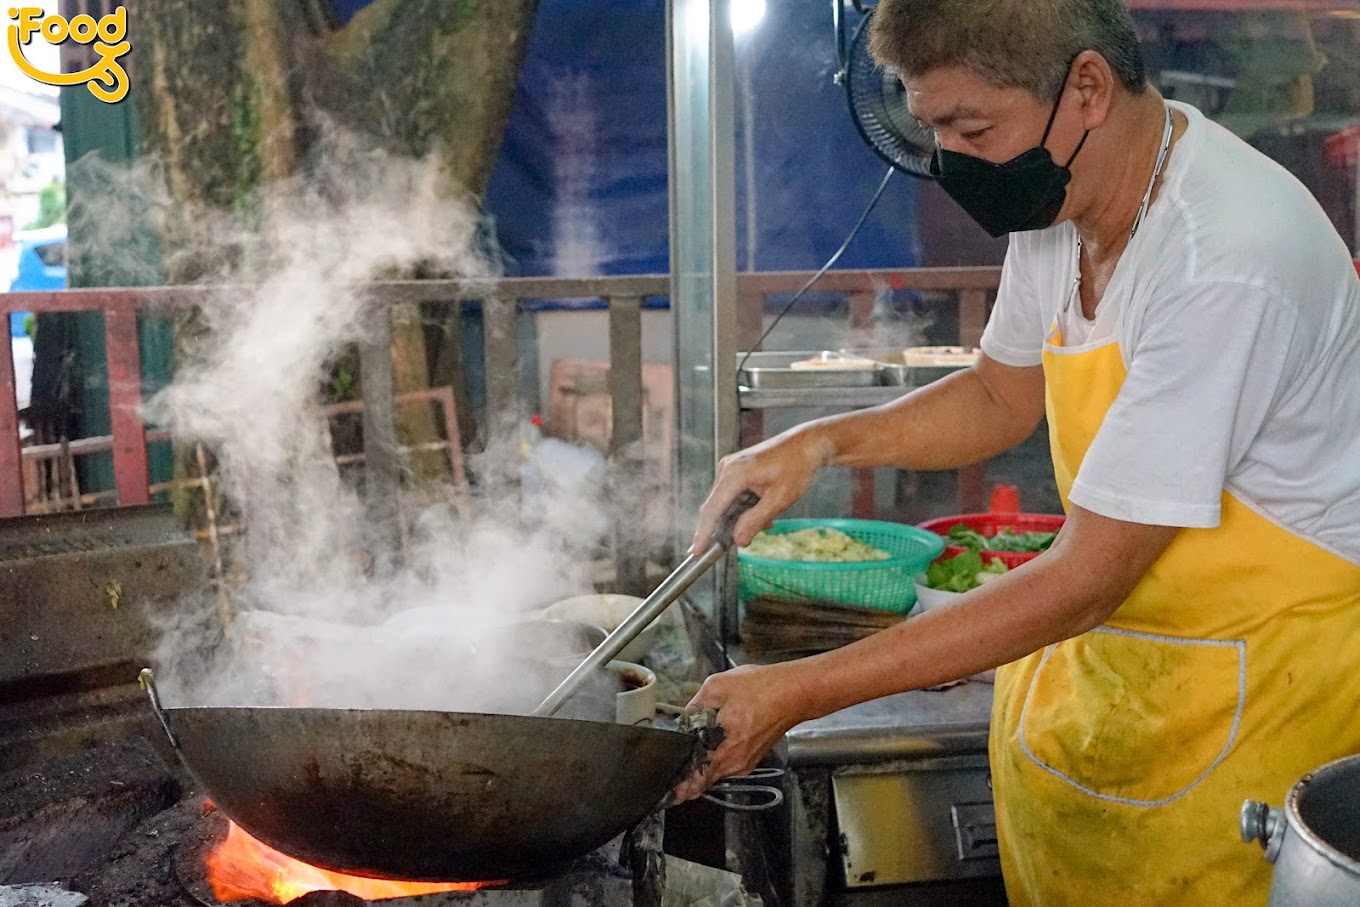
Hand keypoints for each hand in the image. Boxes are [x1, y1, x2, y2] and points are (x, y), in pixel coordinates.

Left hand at [670, 662, 811, 802]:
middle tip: (674, 774)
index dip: (680, 788)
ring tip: (694, 751)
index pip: (695, 781)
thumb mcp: (717, 687)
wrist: (794, 693)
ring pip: (716, 770)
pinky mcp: (753, 756)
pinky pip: (729, 762)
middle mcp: (734, 762)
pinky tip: (716, 741)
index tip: (668, 793)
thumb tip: (685, 719)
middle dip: (689, 775)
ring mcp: (745, 762)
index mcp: (722, 748)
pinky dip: (719, 756)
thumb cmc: (762, 689)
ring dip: (705, 762)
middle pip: (704, 778)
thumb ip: (695, 705)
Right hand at [689, 429, 831, 553]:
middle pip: (716, 507)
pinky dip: (743, 507)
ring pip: (725, 503)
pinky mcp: (735, 469)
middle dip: (728, 527)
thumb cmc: (796, 468)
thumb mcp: (779, 500)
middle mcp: (726, 469)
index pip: (712, 509)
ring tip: (767, 520)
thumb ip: (755, 521)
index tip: (696, 552)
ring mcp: (729, 467)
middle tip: (746, 540)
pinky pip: (731, 494)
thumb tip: (738, 540)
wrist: (806, 445)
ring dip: (740, 517)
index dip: (703, 533)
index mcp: (734, 474)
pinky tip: (762, 509)